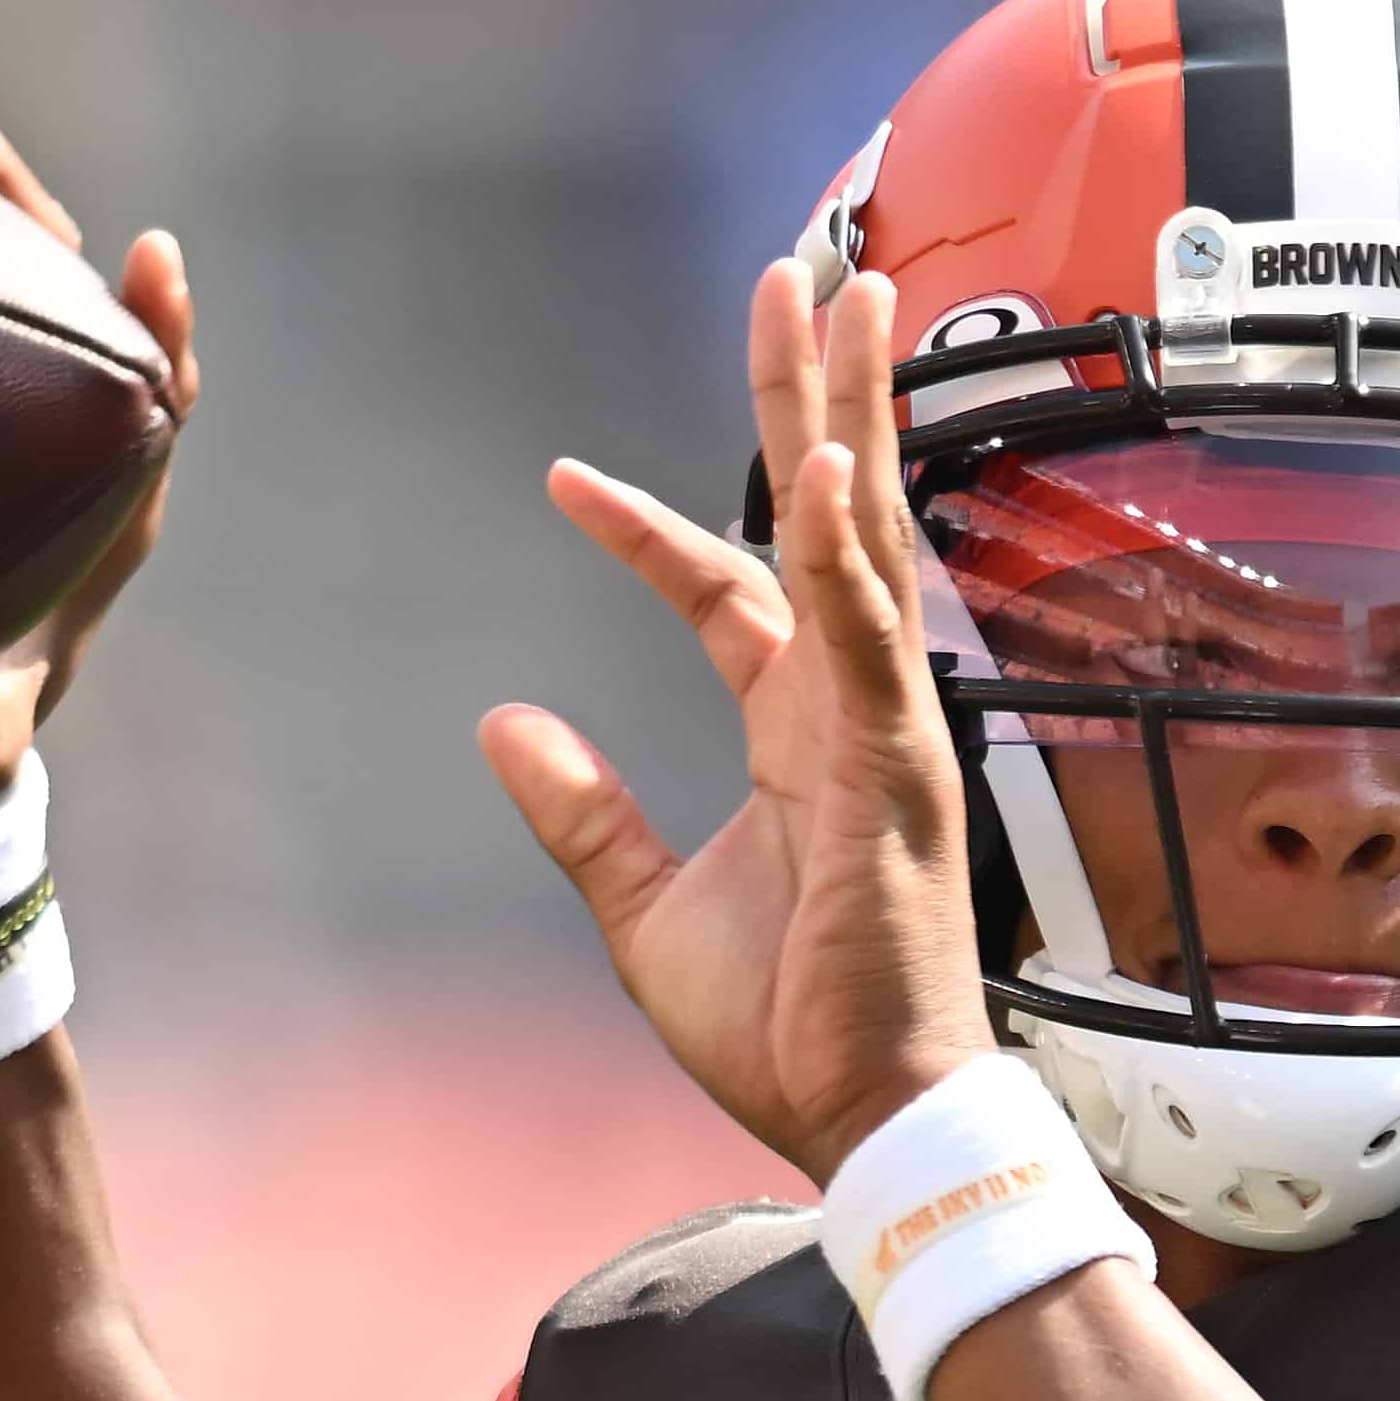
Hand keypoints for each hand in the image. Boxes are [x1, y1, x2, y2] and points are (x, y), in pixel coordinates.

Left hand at [481, 262, 998, 1179]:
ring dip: (856, 419)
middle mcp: (850, 710)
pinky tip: (840, 471)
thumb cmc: (786, 1030)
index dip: (648, 532)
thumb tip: (501, 724)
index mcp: (798, 735)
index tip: (561, 478)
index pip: (727, 593)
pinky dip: (854, 555)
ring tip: (847, 303)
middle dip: (813, 397)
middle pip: (831, 518)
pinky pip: (871, 640)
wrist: (864, 1121)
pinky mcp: (899, 772)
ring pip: (870, 540)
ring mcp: (885, 731)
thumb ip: (581, 815)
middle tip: (800, 279)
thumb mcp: (642, 913)